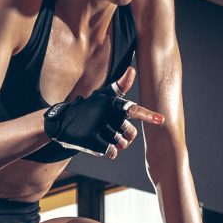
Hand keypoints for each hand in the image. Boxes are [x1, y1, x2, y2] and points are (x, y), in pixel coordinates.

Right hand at [44, 64, 165, 159]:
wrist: (62, 121)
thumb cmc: (88, 108)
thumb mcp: (103, 95)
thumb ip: (121, 86)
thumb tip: (132, 70)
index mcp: (112, 102)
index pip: (133, 109)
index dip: (148, 115)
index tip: (161, 120)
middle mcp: (106, 113)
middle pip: (130, 133)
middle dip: (124, 137)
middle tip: (111, 131)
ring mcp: (98, 127)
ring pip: (121, 144)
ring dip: (116, 145)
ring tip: (104, 136)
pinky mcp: (91, 139)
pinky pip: (111, 152)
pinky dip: (109, 152)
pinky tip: (100, 145)